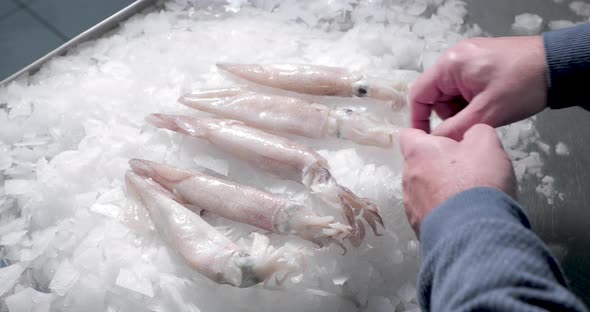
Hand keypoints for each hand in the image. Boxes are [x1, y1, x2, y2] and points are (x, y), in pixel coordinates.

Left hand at [399, 124, 516, 233]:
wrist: (474, 233)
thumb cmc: (477, 182)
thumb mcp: (486, 144)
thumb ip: (476, 131)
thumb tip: (470, 136)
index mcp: (418, 153)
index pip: (409, 134)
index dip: (426, 134)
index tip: (444, 140)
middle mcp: (407, 178)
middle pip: (419, 164)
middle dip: (438, 163)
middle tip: (465, 168)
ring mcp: (410, 205)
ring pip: (423, 189)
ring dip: (439, 188)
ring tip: (466, 194)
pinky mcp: (419, 227)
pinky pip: (429, 212)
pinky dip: (442, 210)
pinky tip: (462, 214)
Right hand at [411, 36, 547, 139]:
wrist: (558, 66)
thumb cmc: (522, 85)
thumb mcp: (486, 113)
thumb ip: (455, 130)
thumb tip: (433, 144)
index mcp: (450, 65)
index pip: (419, 94)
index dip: (419, 120)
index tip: (426, 140)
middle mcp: (454, 58)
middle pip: (435, 96)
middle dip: (449, 115)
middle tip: (470, 125)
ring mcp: (467, 58)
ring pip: (450, 95)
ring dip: (462, 110)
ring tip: (485, 114)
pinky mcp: (479, 63)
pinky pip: (463, 88)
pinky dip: (471, 102)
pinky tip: (489, 105)